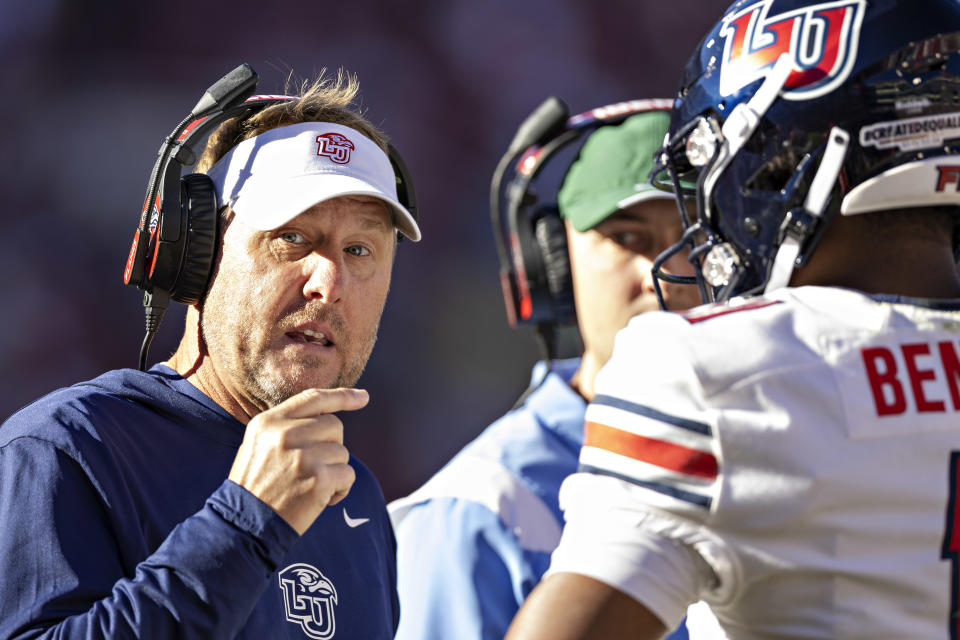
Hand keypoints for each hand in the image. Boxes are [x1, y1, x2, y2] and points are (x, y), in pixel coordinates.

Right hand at [228, 387, 368, 534]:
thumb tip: (330, 415)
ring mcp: (303, 456)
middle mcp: (286, 434)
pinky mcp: (319, 479)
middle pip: (334, 426)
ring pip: (343, 452)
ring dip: (334, 470)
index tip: (363, 398)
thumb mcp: (259, 445)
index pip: (313, 398)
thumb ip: (288, 426)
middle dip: (331, 447)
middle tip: (311, 468)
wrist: (245, 525)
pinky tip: (321, 499)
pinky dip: (341, 489)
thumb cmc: (256, 486)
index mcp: (269, 422)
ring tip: (310, 486)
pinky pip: (348, 474)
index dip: (342, 397)